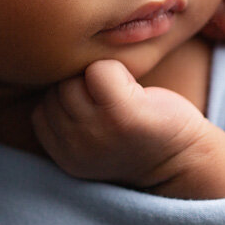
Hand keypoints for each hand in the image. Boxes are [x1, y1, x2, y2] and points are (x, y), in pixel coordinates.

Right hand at [31, 59, 210, 188]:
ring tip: (122, 95)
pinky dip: (118, 71)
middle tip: (113, 101)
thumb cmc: (136, 139)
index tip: (96, 108)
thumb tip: (39, 64)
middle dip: (82, 86)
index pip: (41, 109)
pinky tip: (135, 90)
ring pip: (74, 78)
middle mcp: (76, 147)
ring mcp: (98, 130)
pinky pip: (101, 69)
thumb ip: (66, 118)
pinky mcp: (123, 114)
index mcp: (64, 157)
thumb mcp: (90, 139)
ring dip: (99, 77)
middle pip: (57, 90)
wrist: (185, 160)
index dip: (68, 99)